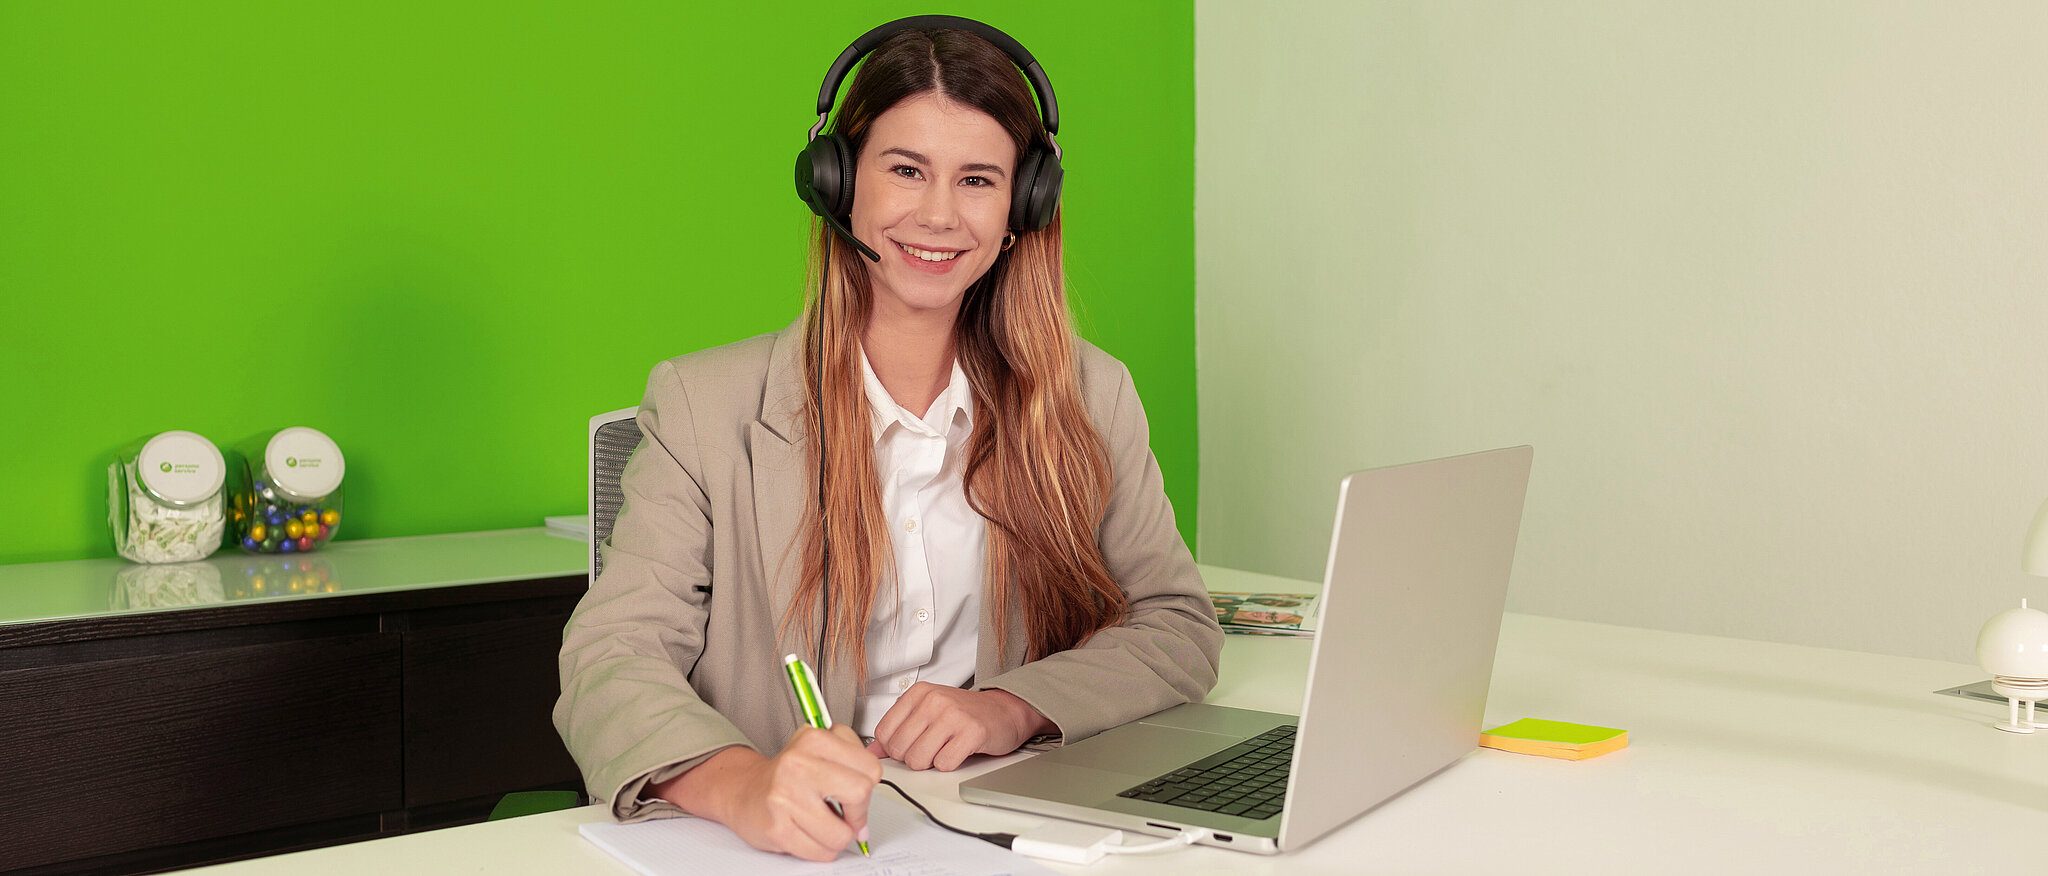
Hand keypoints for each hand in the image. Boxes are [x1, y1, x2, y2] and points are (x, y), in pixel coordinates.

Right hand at [653, 725, 880, 861]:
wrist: (744, 792)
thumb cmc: (788, 775)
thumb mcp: (820, 750)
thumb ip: (852, 762)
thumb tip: (870, 801)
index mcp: (813, 739)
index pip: (870, 767)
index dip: (869, 786)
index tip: (857, 792)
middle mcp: (797, 764)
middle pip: (860, 794)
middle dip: (858, 812)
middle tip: (848, 814)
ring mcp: (785, 797)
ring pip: (842, 833)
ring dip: (838, 836)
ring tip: (823, 824)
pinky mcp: (777, 828)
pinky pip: (821, 851)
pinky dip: (821, 849)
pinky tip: (809, 833)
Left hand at [866, 684, 1054, 770]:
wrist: (1004, 711)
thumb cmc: (964, 714)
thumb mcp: (927, 713)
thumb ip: (898, 730)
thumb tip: (872, 752)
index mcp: (918, 693)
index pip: (883, 734)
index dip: (894, 749)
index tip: (909, 746)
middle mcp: (934, 700)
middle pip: (899, 749)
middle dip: (912, 758)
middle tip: (931, 749)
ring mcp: (953, 715)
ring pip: (919, 760)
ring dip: (931, 763)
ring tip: (945, 749)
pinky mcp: (971, 732)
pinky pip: (944, 765)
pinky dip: (950, 765)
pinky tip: (959, 752)